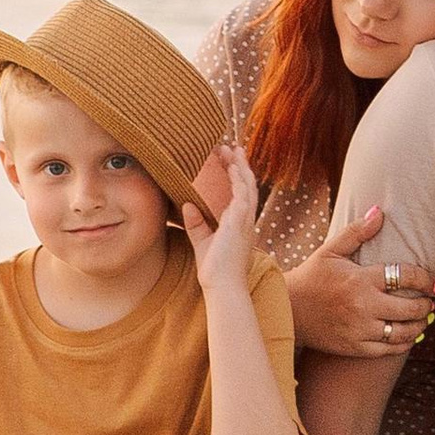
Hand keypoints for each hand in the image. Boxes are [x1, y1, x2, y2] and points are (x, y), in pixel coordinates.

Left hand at [180, 143, 260, 296]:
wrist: (222, 286)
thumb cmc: (214, 270)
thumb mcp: (203, 242)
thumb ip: (196, 224)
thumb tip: (187, 204)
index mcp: (239, 223)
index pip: (240, 193)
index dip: (237, 175)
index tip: (229, 159)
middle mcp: (246, 219)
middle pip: (247, 184)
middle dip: (240, 165)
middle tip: (231, 147)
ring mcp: (246, 220)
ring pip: (248, 186)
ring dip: (241, 166)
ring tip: (232, 150)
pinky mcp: (241, 222)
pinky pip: (243, 195)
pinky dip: (239, 179)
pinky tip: (233, 167)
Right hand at [286, 206, 434, 358]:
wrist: (286, 310)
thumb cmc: (312, 277)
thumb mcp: (331, 250)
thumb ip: (357, 231)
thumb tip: (379, 211)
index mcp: (361, 279)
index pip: (406, 277)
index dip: (426, 279)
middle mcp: (363, 306)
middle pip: (410, 308)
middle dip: (427, 305)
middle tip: (432, 301)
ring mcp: (359, 330)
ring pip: (402, 332)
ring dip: (419, 326)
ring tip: (424, 319)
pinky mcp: (354, 348)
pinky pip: (387, 350)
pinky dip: (402, 344)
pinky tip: (408, 336)